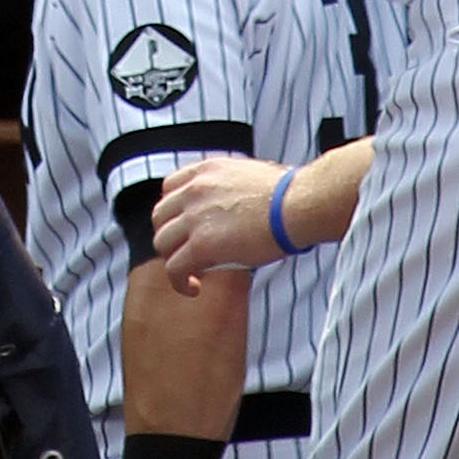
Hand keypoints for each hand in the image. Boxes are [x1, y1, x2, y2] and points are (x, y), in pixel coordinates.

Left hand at [151, 154, 289, 289]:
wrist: (297, 204)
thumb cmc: (288, 194)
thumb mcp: (251, 176)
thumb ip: (233, 187)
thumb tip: (242, 202)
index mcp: (206, 170)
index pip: (170, 187)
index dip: (175, 210)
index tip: (186, 227)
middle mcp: (194, 189)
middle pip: (160, 215)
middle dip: (171, 236)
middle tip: (188, 252)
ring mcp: (194, 216)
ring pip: (162, 242)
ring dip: (174, 260)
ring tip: (193, 274)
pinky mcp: (201, 245)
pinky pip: (173, 268)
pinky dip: (179, 282)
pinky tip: (194, 288)